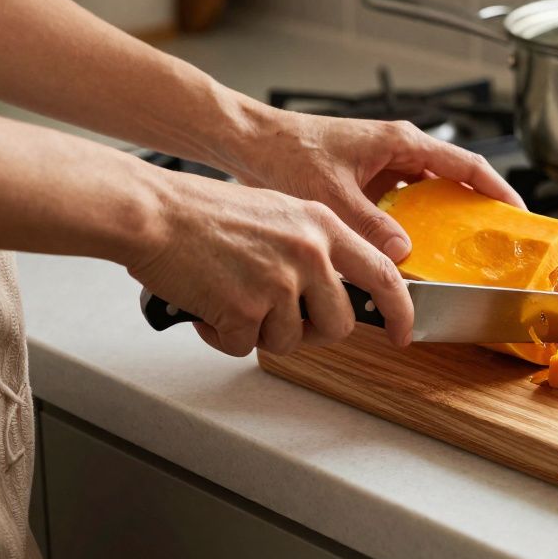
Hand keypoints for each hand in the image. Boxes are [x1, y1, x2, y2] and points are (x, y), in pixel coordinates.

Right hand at [128, 171, 413, 355]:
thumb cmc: (204, 213)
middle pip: (340, 323)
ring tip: (233, 299)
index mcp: (324, 225)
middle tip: (280, 319)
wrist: (154, 212)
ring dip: (261, 332)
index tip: (403, 333)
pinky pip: (246, 346)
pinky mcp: (246, 308)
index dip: (400, 311)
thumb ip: (315, 246)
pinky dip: (224, 336)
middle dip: (313, 332)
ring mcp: (280, 281)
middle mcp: (310, 252)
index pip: (384, 274)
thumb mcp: (280, 213)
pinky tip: (209, 308)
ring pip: (292, 340)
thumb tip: (336, 288)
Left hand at [231, 110, 523, 262]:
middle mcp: (399, 150)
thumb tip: (405, 253)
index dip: (497, 191)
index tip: (519, 216)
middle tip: (494, 244)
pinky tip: (412, 255)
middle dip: (477, 211)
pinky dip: (414, 228)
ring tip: (458, 256)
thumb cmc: (285, 151)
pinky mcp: (369, 180)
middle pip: (454, 181)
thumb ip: (370, 224)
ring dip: (443, 223)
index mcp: (401, 142)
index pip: (467, 166)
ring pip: (430, 196)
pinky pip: (404, 206)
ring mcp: (385, 165)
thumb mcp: (331, 194)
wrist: (248, 143)